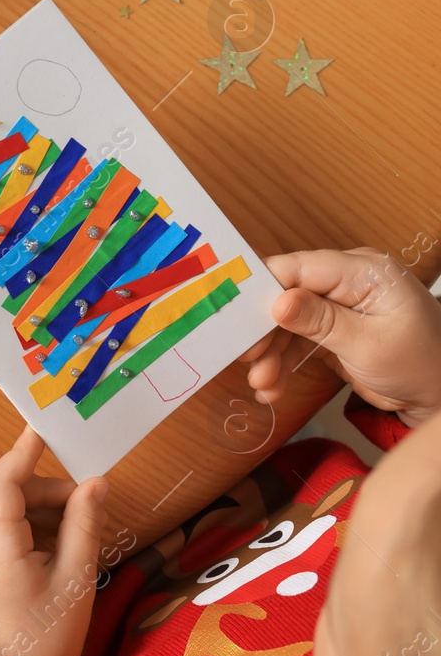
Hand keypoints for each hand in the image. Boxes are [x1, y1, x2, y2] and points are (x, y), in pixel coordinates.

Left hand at [0, 428, 106, 655]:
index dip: (23, 451)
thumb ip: (83, 524)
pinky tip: (48, 540)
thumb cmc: (50, 640)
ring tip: (70, 523)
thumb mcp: (76, 580)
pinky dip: (13, 518)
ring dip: (24, 499)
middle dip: (32, 480)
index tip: (43, 427)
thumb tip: (96, 481)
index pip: (2, 478)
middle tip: (77, 498)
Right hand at [243, 249, 440, 425]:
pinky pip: (296, 339)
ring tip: (262, 384)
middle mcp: (347, 282)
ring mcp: (338, 306)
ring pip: (286, 321)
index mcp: (363, 272)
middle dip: (264, 329)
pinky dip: (282, 362)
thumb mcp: (370, 346)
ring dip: (270, 353)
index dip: (262, 288)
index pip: (299, 268)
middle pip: (286, 294)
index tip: (233, 315)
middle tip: (246, 358)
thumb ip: (321, 321)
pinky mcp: (332, 329)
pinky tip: (272, 387)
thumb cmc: (422, 366)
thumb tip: (277, 302)